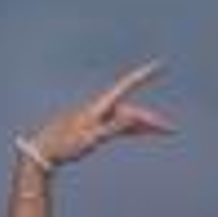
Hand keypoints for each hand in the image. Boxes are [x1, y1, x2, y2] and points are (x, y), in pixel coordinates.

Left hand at [27, 61, 175, 168]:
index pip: (127, 85)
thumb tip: (132, 117)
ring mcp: (100, 118)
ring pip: (130, 119)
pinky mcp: (97, 127)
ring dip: (147, 126)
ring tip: (167, 132)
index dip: (145, 75)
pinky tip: (146, 133)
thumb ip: (113, 128)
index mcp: (100, 106)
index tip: (160, 65)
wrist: (44, 151)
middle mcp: (102, 109)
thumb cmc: (65, 144)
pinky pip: (122, 126)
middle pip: (134, 110)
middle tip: (173, 130)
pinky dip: (135, 129)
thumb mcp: (91, 138)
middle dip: (153, 119)